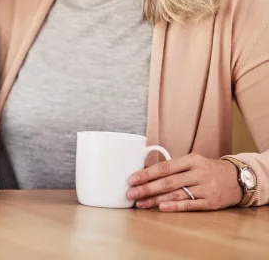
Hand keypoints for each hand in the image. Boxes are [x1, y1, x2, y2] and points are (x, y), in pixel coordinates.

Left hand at [126, 153, 242, 211]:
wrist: (237, 179)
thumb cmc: (208, 169)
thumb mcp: (192, 161)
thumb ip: (173, 167)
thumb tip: (146, 172)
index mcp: (191, 160)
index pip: (165, 167)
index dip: (147, 173)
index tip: (132, 179)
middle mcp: (198, 173)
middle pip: (168, 182)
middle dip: (147, 188)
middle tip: (131, 193)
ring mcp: (205, 189)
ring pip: (176, 194)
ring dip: (155, 199)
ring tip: (140, 203)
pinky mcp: (210, 203)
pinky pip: (189, 205)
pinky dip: (174, 206)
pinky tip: (161, 207)